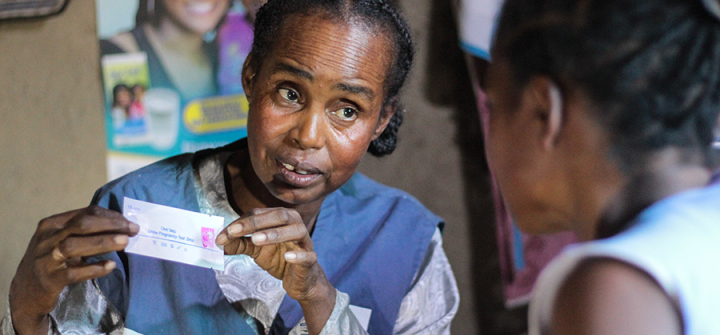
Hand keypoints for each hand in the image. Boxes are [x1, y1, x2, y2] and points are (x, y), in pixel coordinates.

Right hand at [9, 206, 138, 334]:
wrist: (27, 289)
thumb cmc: (52, 259)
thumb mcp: (62, 240)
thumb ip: (84, 232)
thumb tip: (121, 225)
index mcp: (52, 224)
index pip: (86, 213)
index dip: (110, 216)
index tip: (129, 222)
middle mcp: (47, 238)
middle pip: (82, 225)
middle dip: (111, 225)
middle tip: (133, 230)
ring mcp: (46, 259)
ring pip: (74, 246)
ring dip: (102, 243)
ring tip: (125, 243)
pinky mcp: (49, 279)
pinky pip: (73, 273)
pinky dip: (93, 268)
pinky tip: (110, 266)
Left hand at [216, 208, 335, 333]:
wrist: (299, 280)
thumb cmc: (279, 258)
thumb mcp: (256, 250)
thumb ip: (239, 243)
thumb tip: (219, 242)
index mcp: (280, 218)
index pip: (259, 214)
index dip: (240, 223)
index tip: (222, 236)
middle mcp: (295, 224)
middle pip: (278, 216)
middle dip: (255, 223)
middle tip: (234, 231)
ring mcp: (305, 241)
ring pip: (296, 231)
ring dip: (276, 234)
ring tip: (256, 240)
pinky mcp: (311, 260)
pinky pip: (307, 255)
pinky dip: (298, 255)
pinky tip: (287, 257)